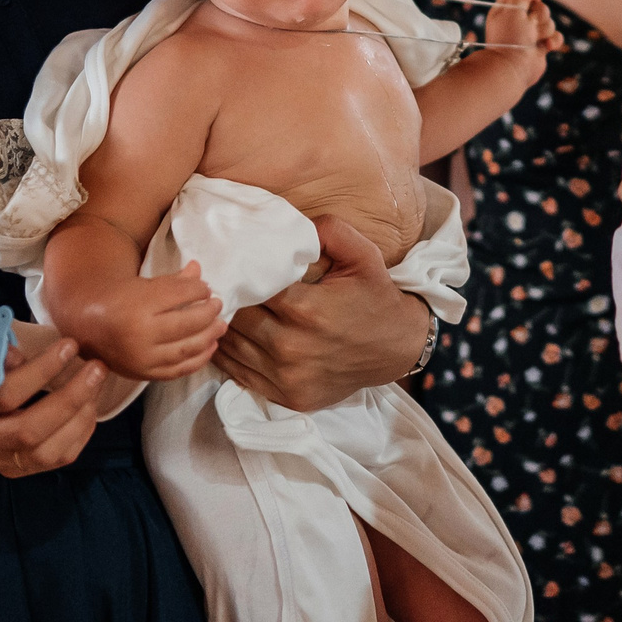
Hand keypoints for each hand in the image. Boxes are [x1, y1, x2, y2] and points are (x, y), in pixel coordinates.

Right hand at [0, 336, 108, 477]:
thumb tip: (13, 353)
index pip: (3, 394)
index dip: (41, 371)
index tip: (70, 346)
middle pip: (27, 430)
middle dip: (70, 398)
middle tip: (97, 368)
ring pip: (44, 452)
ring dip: (79, 417)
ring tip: (96, 385)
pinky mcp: (10, 469)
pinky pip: (54, 460)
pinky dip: (79, 434)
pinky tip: (89, 407)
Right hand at [65, 259, 226, 381]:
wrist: (88, 326)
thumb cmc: (119, 300)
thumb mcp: (143, 284)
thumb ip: (173, 281)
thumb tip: (199, 270)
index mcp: (138, 305)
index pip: (180, 295)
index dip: (199, 289)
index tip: (206, 288)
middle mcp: (140, 334)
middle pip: (188, 323)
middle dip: (209, 313)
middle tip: (218, 305)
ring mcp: (142, 358)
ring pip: (187, 348)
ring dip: (210, 336)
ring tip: (221, 326)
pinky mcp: (145, 374)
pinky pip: (179, 370)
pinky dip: (199, 359)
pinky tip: (210, 346)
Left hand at [218, 215, 432, 410]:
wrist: (398, 347)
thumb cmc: (375, 297)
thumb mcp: (363, 254)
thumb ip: (329, 230)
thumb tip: (289, 225)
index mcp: (306, 309)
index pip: (250, 289)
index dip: (239, 276)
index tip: (235, 267)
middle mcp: (292, 347)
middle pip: (236, 320)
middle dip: (230, 302)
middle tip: (224, 288)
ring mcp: (288, 377)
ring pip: (233, 348)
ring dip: (225, 328)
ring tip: (224, 311)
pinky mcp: (289, 397)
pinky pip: (241, 376)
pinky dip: (230, 357)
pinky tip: (230, 339)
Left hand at [484, 0, 563, 84]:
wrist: (512, 68)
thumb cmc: (508, 38)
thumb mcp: (512, 10)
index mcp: (506, 9)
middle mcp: (518, 20)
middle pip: (539, 5)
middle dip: (539, 14)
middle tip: (530, 24)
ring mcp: (530, 33)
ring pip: (549, 21)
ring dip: (544, 29)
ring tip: (533, 39)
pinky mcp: (541, 46)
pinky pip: (556, 36)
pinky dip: (553, 41)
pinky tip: (545, 46)